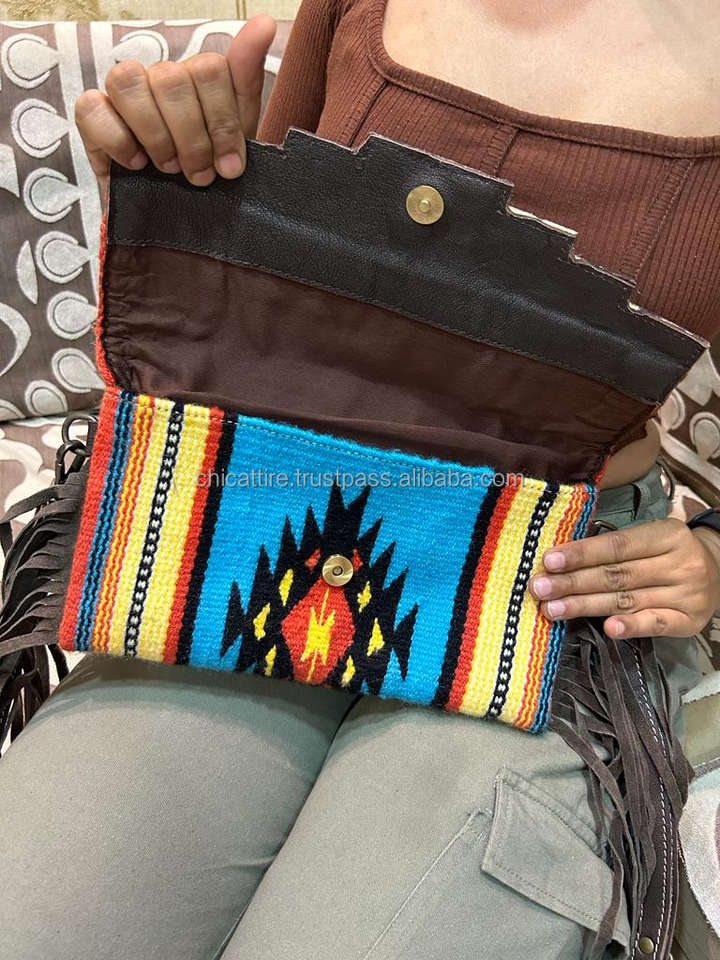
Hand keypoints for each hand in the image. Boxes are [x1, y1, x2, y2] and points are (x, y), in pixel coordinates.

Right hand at [74, 14, 275, 190]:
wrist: (178, 216)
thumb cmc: (207, 170)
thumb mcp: (239, 135)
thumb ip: (247, 77)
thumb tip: (264, 23)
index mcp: (197, 76)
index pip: (209, 69)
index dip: (222, 123)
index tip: (231, 166)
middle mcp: (159, 77)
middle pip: (171, 79)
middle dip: (192, 138)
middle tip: (200, 175)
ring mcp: (123, 93)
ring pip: (128, 81)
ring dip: (155, 135)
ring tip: (169, 169)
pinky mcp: (92, 116)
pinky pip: (91, 108)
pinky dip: (118, 140)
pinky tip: (137, 164)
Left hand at [529, 517, 719, 639]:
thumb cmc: (670, 553)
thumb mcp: (652, 537)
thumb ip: (616, 547)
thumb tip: (562, 558)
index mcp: (666, 535)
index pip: (617, 546)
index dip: (581, 553)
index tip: (548, 561)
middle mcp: (678, 564)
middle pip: (617, 575)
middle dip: (573, 582)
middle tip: (539, 588)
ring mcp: (686, 594)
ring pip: (628, 600)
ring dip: (586, 606)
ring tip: (553, 609)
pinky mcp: (689, 621)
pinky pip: (656, 624)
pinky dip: (631, 626)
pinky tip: (608, 628)